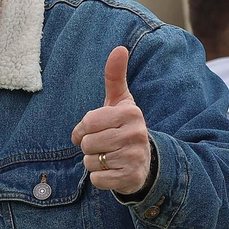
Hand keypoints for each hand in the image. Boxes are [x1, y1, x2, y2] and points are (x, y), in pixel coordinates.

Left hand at [71, 46, 151, 195]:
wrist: (145, 161)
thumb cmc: (124, 127)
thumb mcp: (120, 102)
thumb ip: (115, 77)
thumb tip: (119, 48)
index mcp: (130, 113)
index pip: (88, 122)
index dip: (83, 129)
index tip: (93, 131)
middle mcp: (136, 134)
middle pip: (87, 144)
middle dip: (89, 147)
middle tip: (103, 146)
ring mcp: (135, 157)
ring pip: (90, 162)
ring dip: (94, 163)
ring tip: (109, 157)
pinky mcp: (131, 178)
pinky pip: (97, 180)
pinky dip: (100, 178)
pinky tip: (113, 171)